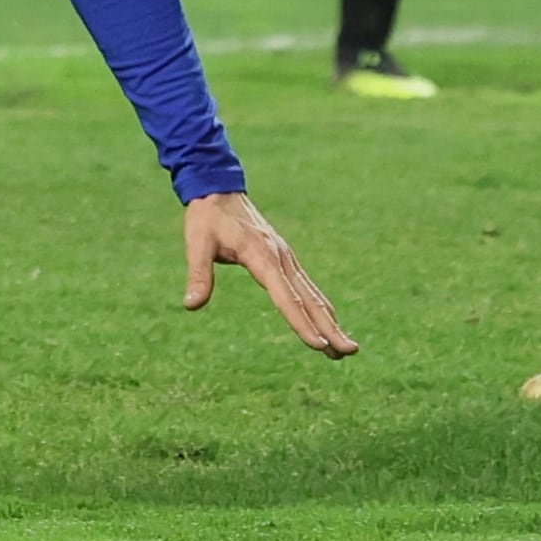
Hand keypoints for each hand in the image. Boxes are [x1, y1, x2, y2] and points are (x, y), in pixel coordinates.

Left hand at [182, 192, 356, 356]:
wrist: (218, 189)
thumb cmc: (206, 218)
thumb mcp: (196, 242)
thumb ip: (199, 273)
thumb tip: (191, 305)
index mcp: (262, 255)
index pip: (285, 297)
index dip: (301, 322)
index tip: (318, 345)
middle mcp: (281, 258)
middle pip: (309, 299)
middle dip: (330, 328)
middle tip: (350, 351)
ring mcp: (286, 258)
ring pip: (313, 295)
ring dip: (330, 321)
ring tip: (347, 347)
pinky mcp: (285, 258)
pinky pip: (307, 286)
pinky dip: (321, 306)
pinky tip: (329, 321)